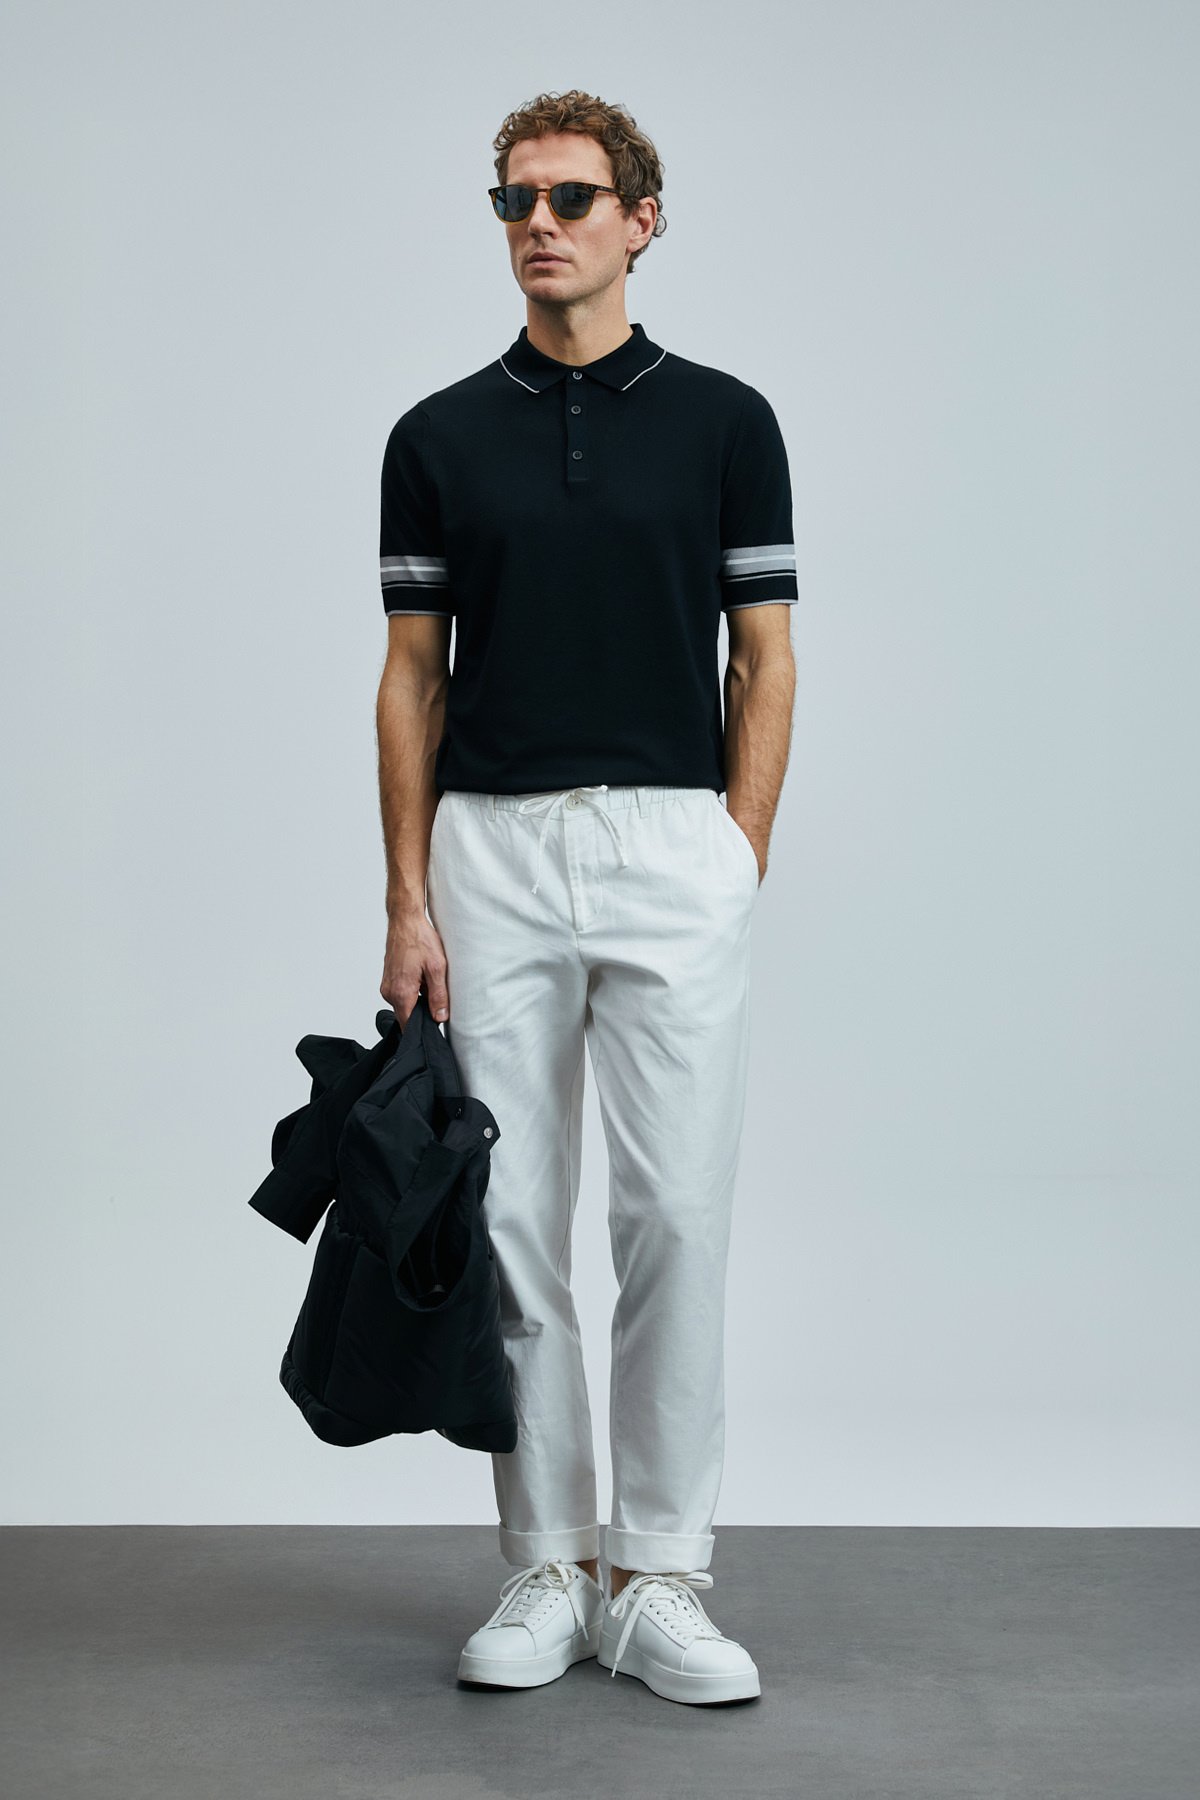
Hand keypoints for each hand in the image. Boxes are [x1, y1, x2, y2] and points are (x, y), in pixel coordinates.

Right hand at [381, 910, 450, 1030]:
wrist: (405, 920)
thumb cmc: (420, 939)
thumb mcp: (437, 968)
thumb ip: (438, 996)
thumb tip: (440, 1017)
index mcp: (401, 992)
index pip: (409, 1025)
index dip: (422, 1028)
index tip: (434, 1026)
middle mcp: (390, 992)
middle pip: (407, 1015)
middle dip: (423, 1011)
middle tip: (436, 996)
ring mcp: (387, 985)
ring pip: (405, 1004)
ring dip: (418, 998)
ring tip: (428, 980)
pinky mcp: (388, 980)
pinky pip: (401, 994)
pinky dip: (412, 990)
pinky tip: (420, 975)